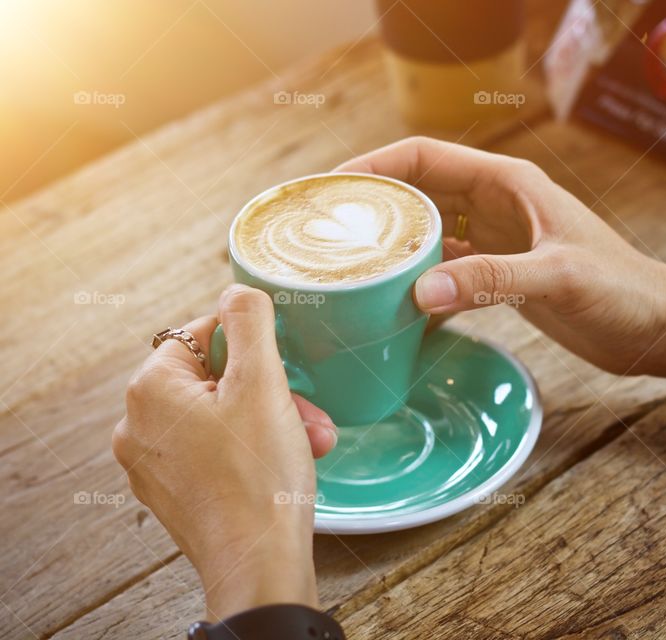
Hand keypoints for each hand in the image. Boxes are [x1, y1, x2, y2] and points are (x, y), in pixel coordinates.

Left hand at [112, 285, 337, 620]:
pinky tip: (288, 463)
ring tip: (311, 442)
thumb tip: (238, 290)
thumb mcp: (263, 383)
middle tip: (308, 414)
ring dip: (272, 421)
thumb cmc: (260, 476)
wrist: (259, 563)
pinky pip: (215, 451)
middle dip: (272, 392)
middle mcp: (139, 425)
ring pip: (221, 417)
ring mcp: (153, 464)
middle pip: (216, 379)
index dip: (253, 345)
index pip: (203, 333)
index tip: (284, 369)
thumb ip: (250, 322)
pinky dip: (253, 450)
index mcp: (151, 388)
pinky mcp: (173, 494)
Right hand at [336, 137, 665, 374]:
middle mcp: (496, 205)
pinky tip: (396, 311)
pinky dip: (421, 286)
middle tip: (323, 236)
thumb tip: (421, 291)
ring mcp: (497, 241)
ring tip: (347, 274)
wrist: (658, 328)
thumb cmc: (624, 290)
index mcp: (508, 183)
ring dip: (393, 251)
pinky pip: (447, 272)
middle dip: (372, 210)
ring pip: (428, 235)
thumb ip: (493, 280)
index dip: (374, 165)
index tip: (329, 189)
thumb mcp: (560, 278)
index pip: (425, 157)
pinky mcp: (501, 276)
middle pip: (418, 194)